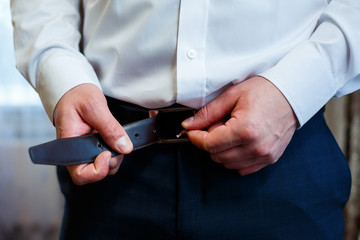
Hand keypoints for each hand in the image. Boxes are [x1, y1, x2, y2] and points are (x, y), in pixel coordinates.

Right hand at [53, 83, 132, 184]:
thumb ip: (109, 127)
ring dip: (115, 156)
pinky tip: (114, 137)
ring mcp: (85, 151)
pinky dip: (115, 150)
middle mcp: (76, 153)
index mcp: (69, 146)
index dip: (98, 170)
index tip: (107, 153)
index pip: (80, 174)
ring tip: (115, 137)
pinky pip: (107, 157)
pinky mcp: (93, 148)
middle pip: (95, 174)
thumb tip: (124, 146)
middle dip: (110, 162)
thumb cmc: (76, 95)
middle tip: (116, 142)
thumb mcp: (94, 106)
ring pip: (104, 167)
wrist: (74, 90)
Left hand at [182, 76, 297, 174]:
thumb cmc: (265, 91)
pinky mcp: (269, 159)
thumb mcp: (232, 95)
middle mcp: (255, 147)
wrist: (292, 94)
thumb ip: (207, 112)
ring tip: (231, 130)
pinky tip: (239, 142)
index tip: (191, 130)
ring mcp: (264, 155)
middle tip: (217, 123)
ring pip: (227, 163)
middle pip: (216, 156)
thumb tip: (188, 125)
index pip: (209, 144)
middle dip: (210, 141)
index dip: (195, 137)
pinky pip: (242, 168)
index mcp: (245, 130)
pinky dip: (235, 158)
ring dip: (222, 150)